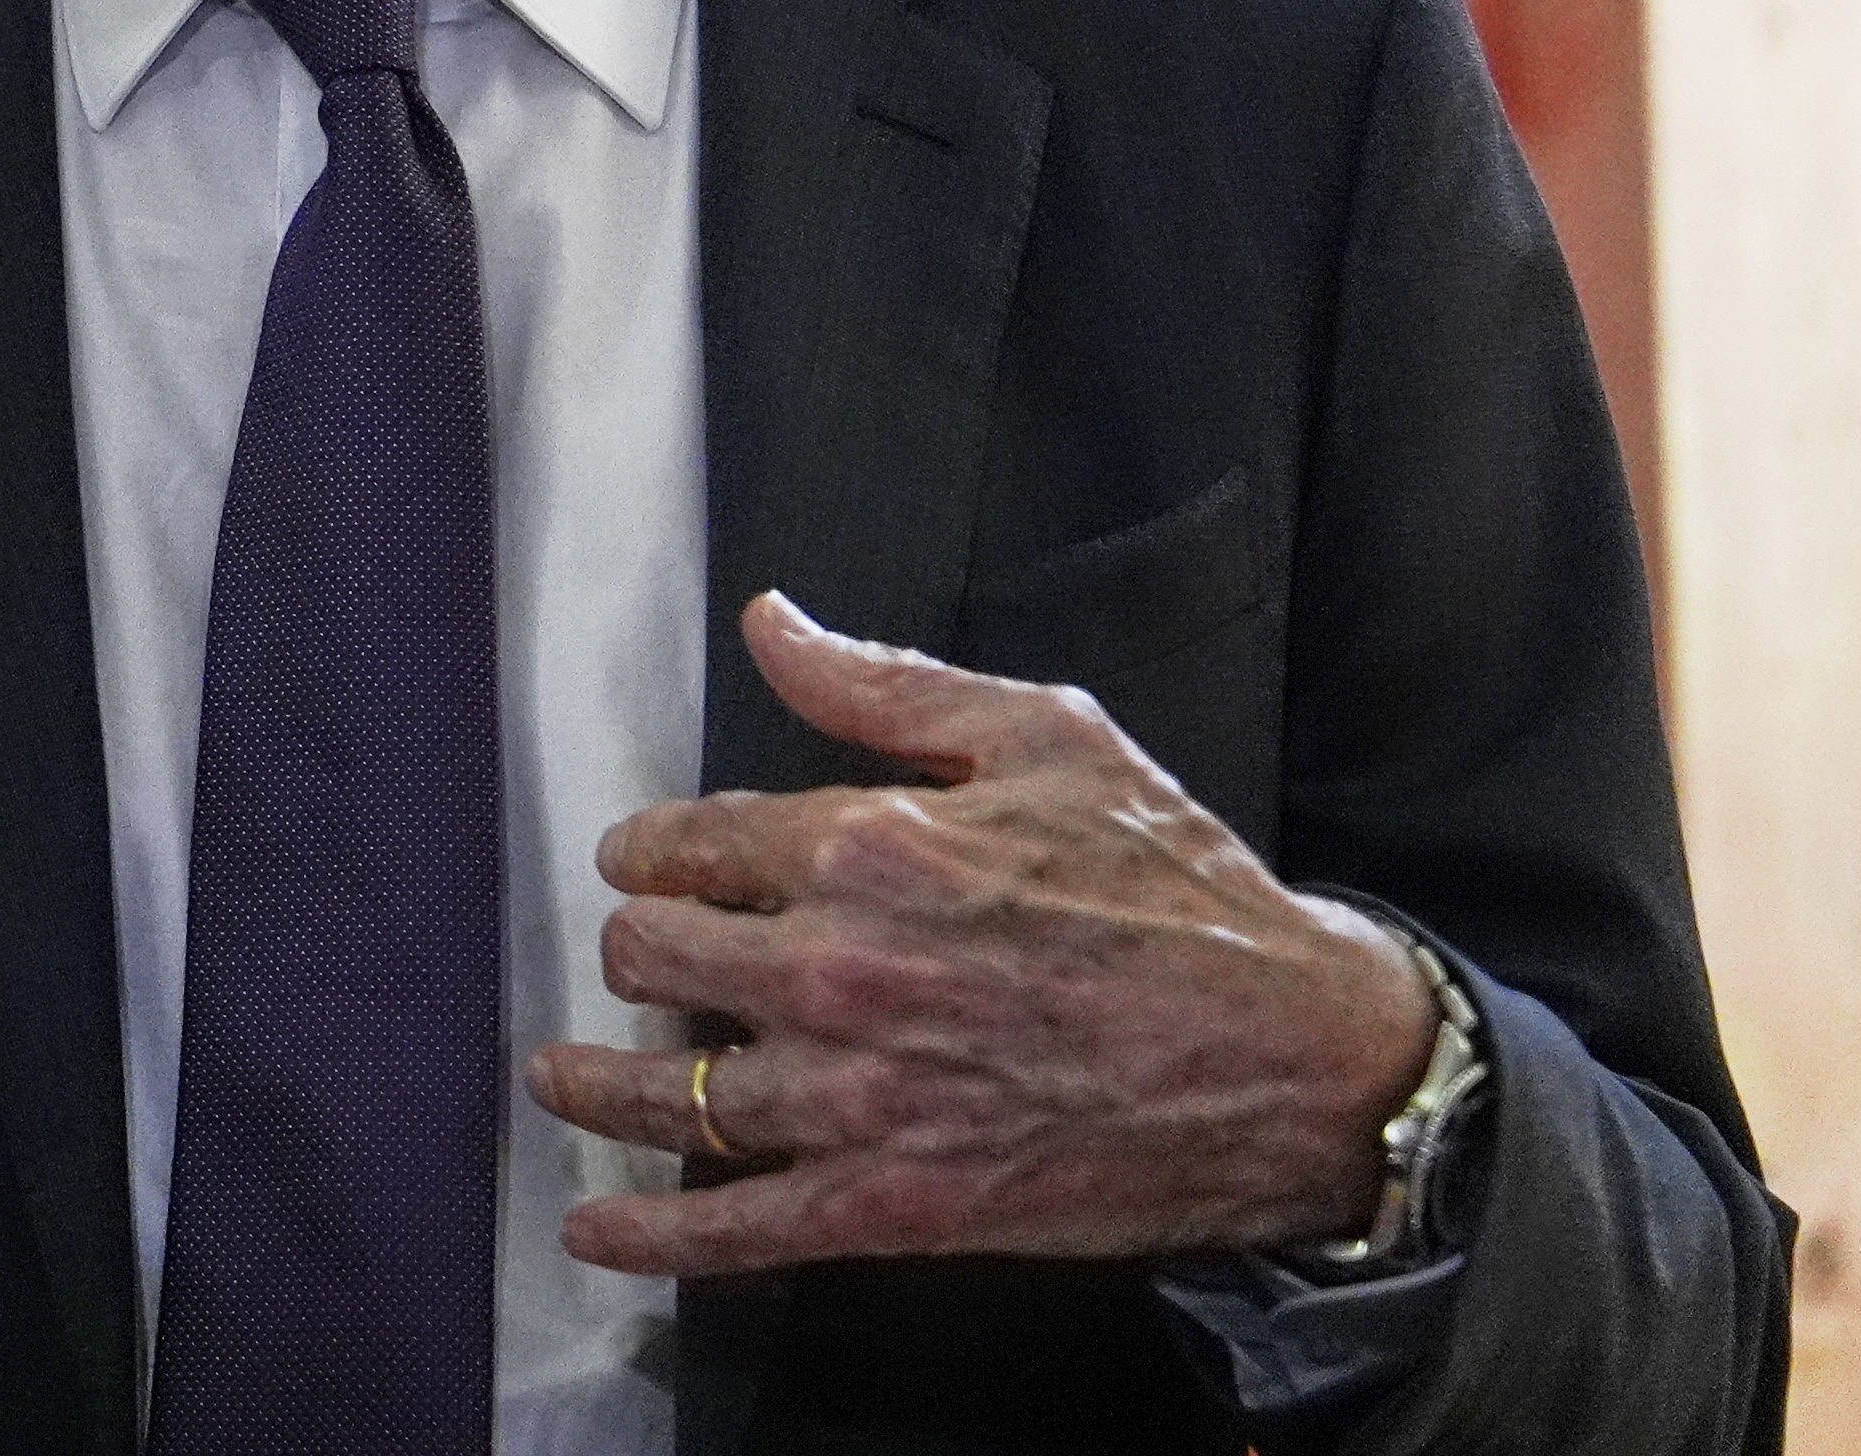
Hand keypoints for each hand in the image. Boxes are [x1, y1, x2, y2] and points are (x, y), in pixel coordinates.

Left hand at [532, 592, 1437, 1274]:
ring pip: (675, 1095)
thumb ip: (885, 685)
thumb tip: (771, 622)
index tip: (645, 867)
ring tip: (561, 1079)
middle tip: (641, 963)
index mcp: (869, 845)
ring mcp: (866, 1096)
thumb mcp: (1045, 739)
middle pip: (657, 962)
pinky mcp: (904, 1202)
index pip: (688, 846)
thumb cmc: (1181, 891)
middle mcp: (844, 970)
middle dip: (636, 956)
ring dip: (600, 1088)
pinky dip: (660, 1238)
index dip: (649, 855)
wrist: (1299, 1059)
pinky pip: (747, 1229)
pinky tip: (600, 1233)